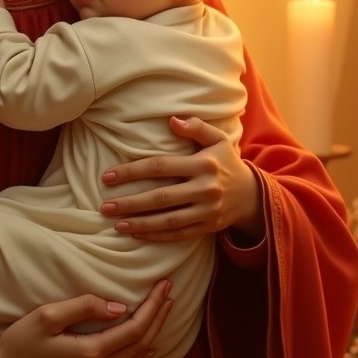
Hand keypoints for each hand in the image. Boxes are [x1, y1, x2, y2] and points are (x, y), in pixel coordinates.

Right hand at [0, 280, 172, 357]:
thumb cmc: (20, 344)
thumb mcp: (46, 316)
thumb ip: (83, 307)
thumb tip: (117, 306)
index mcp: (91, 352)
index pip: (135, 328)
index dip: (153, 306)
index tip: (163, 284)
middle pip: (142, 343)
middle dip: (160, 316)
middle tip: (169, 292)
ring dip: (155, 332)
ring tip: (164, 310)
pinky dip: (142, 353)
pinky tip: (148, 342)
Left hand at [99, 116, 261, 241]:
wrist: (253, 195)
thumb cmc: (226, 162)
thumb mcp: (218, 139)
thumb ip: (196, 127)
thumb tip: (171, 120)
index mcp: (203, 164)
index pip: (161, 167)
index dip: (132, 171)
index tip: (108, 177)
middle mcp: (205, 189)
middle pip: (160, 197)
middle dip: (130, 203)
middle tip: (104, 206)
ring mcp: (207, 211)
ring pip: (168, 221)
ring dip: (140, 223)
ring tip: (117, 224)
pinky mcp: (207, 228)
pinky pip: (178, 235)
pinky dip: (156, 236)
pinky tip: (137, 234)